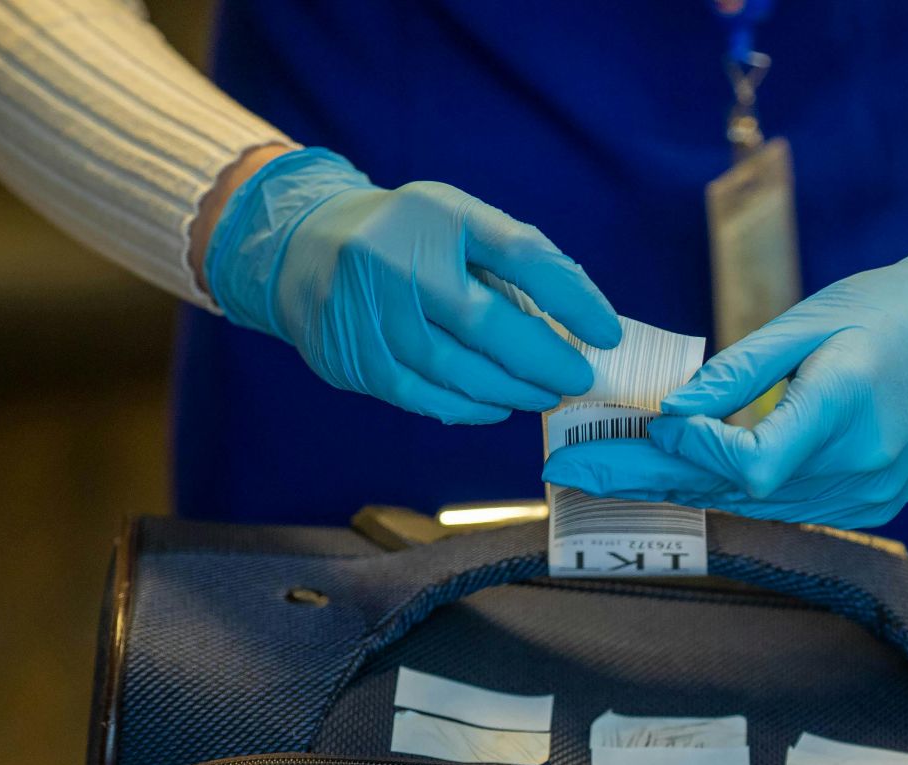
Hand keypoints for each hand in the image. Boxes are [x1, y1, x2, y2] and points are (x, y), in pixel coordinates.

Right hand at [203, 147, 619, 422]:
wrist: (300, 247)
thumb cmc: (407, 239)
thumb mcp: (458, 222)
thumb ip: (515, 261)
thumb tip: (586, 320)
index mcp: (436, 214)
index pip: (518, 252)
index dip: (571, 296)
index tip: (608, 333)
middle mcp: (395, 259)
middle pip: (485, 322)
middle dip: (543, 360)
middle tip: (578, 378)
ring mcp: (366, 312)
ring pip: (454, 369)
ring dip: (511, 390)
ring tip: (544, 394)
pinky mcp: (351, 357)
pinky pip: (421, 395)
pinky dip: (468, 407)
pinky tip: (497, 405)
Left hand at [542, 213, 907, 526]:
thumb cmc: (896, 307)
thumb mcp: (812, 321)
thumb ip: (740, 373)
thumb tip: (670, 412)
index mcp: (847, 408)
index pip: (750, 464)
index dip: (689, 453)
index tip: (641, 426)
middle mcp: (859, 467)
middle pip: (734, 492)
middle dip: (646, 477)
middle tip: (569, 468)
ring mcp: (868, 495)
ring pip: (752, 506)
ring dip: (680, 487)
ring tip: (606, 472)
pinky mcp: (870, 503)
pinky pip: (783, 506)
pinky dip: (729, 489)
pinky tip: (678, 475)